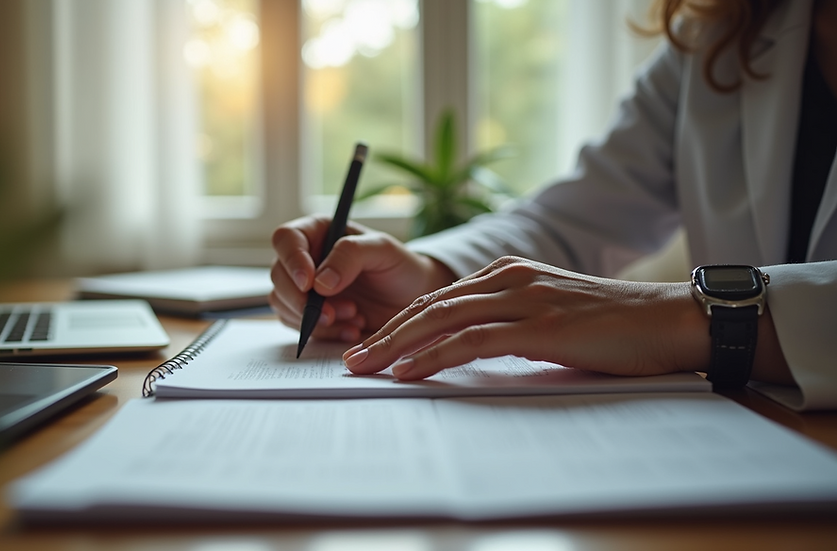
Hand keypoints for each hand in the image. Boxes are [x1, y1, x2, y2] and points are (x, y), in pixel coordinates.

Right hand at [269, 215, 455, 341]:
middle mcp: (306, 259)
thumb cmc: (400, 267)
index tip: (310, 284)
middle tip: (331, 313)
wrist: (412, 300)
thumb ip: (350, 255)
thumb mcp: (383, 250)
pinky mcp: (310, 314)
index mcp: (318, 232)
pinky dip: (323, 333)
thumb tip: (319, 281)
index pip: (286, 239)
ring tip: (354, 317)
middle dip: (302, 299)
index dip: (292, 260)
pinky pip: (299, 326)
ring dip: (314, 318)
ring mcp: (305, 288)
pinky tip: (351, 329)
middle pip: (278, 275)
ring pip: (283, 303)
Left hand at [342, 256, 710, 379]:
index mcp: (510, 272)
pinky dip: (433, 356)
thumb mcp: (553, 315)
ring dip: (395, 345)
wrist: (668, 319)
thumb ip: (513, 322)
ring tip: (363, 367)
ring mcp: (523, 298)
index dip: (400, 322)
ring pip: (441, 319)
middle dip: (384, 333)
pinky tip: (408, 371)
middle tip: (351, 358)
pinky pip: (471, 340)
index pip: (440, 297)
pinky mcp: (538, 325)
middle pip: (429, 305)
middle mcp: (509, 278)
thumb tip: (475, 347)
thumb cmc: (614, 325)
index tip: (373, 345)